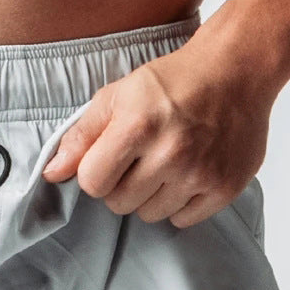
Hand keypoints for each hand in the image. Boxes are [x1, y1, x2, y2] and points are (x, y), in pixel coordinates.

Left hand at [41, 42, 275, 227]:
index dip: (96, 173)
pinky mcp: (225, 188)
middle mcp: (172, 152)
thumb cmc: (173, 82)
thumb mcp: (118, 96)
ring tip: (167, 164)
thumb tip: (51, 174)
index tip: (110, 157)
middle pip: (119, 204)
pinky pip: (182, 220)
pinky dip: (180, 203)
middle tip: (142, 158)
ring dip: (151, 196)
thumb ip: (81, 136)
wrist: (239, 69)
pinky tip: (188, 174)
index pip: (92, 183)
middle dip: (122, 186)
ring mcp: (201, 172)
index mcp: (139, 125)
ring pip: (150, 215)